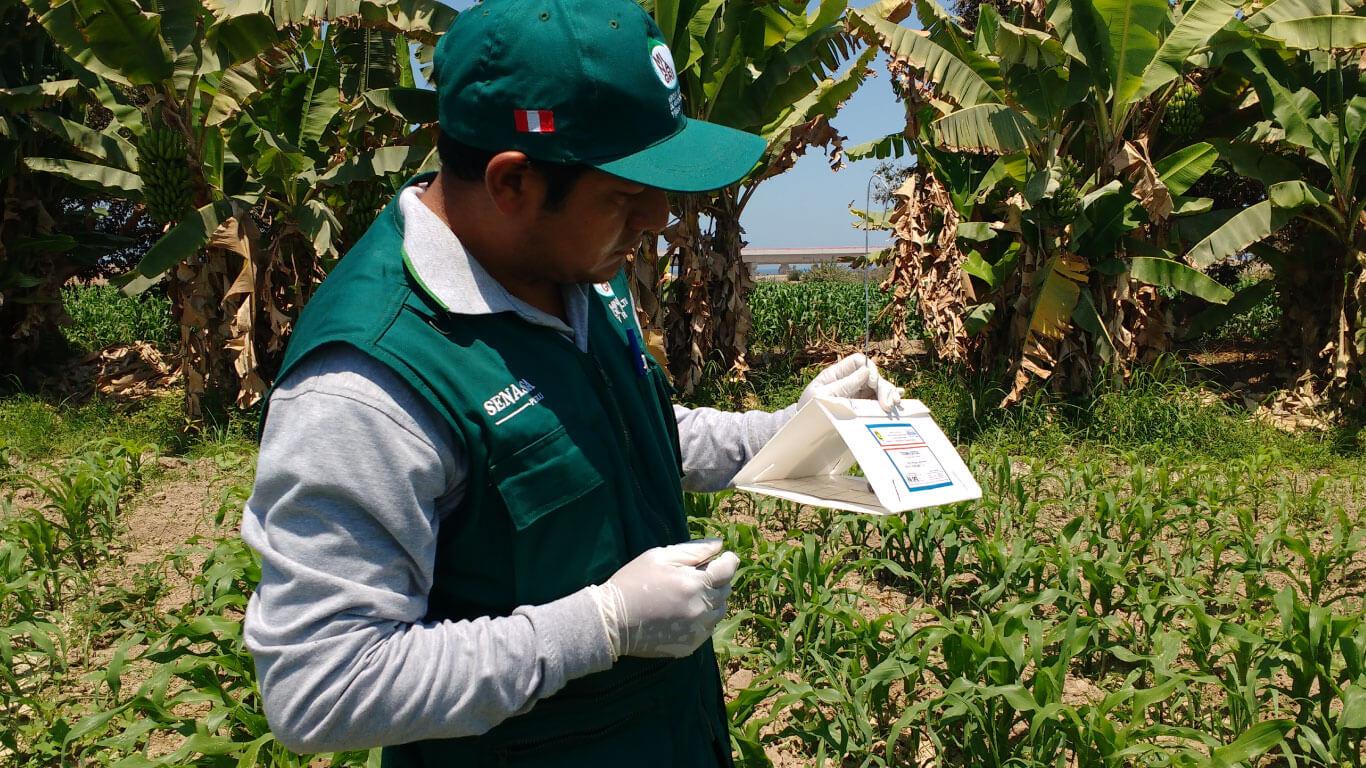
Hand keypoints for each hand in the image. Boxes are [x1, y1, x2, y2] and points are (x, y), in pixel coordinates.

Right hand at [589, 539, 739, 658]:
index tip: (723, 558)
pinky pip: (707, 630)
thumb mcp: (660, 556)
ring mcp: (697, 631)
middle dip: (718, 580)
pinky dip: (702, 620)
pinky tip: (683, 613)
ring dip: (712, 601)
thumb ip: (693, 550)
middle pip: (726, 591)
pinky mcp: (690, 646)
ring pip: (719, 612)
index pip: (728, 570)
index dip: (728, 561)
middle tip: (698, 575)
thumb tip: (720, 545)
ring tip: (690, 595)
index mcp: (695, 583)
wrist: (612, 620)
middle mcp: (701, 609)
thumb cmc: (634, 582)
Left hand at [798, 353, 902, 410]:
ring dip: (889, 394)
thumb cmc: (808, 410)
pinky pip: (878, 400)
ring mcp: (856, 394)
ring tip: (894, 406)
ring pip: (878, 388)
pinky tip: (898, 402)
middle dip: (883, 386)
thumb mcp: (823, 396)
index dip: (869, 369)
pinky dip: (888, 400)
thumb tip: (866, 372)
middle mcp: (849, 381)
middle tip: (889, 403)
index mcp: (836, 374)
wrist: (804, 430)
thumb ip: (844, 385)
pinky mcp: (861, 406)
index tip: (872, 384)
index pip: (858, 362)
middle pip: (872, 375)